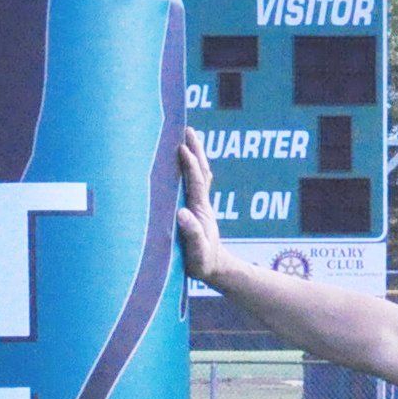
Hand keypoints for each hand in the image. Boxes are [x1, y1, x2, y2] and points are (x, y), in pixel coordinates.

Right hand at [177, 127, 225, 284]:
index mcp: (200, 210)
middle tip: (187, 129)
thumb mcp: (197, 254)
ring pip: (200, 174)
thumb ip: (192, 235)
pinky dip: (193, 167)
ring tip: (187, 135)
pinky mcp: (197, 209)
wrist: (215, 269)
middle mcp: (202, 203)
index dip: (190, 165)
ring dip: (196, 154)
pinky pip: (196, 183)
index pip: (196, 182)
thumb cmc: (203, 264)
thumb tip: (182, 214)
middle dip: (196, 150)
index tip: (182, 148)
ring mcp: (200, 205)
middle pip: (202, 171)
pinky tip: (187, 160)